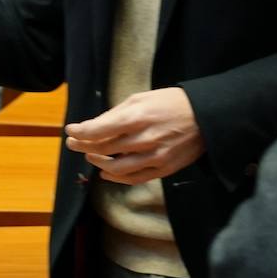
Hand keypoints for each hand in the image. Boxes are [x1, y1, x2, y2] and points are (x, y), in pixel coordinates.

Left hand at [64, 87, 203, 184]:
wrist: (206, 117)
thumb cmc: (171, 103)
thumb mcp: (142, 98)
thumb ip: (117, 113)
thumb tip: (95, 126)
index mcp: (137, 117)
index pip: (98, 130)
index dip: (80, 132)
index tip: (70, 130)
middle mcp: (144, 139)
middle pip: (104, 149)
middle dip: (83, 146)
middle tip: (73, 143)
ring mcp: (155, 157)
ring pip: (116, 168)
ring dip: (97, 162)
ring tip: (90, 156)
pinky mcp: (163, 169)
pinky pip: (134, 179)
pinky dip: (116, 178)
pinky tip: (106, 173)